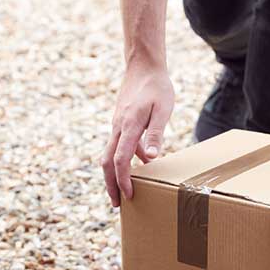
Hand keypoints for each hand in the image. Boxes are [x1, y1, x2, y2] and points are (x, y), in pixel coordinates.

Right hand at [101, 61, 173, 206]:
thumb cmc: (157, 87)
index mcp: (128, 127)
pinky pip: (116, 145)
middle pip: (106, 163)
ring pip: (108, 155)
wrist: (143, 65)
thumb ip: (155, 134)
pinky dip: (121, 160)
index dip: (123, 181)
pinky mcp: (120, 122)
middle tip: (117, 204)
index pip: (120, 161)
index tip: (129, 196)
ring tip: (122, 191)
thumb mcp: (163, 110)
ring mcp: (117, 125)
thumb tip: (149, 158)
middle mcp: (118, 128)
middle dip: (110, 185)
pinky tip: (137, 165)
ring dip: (113, 175)